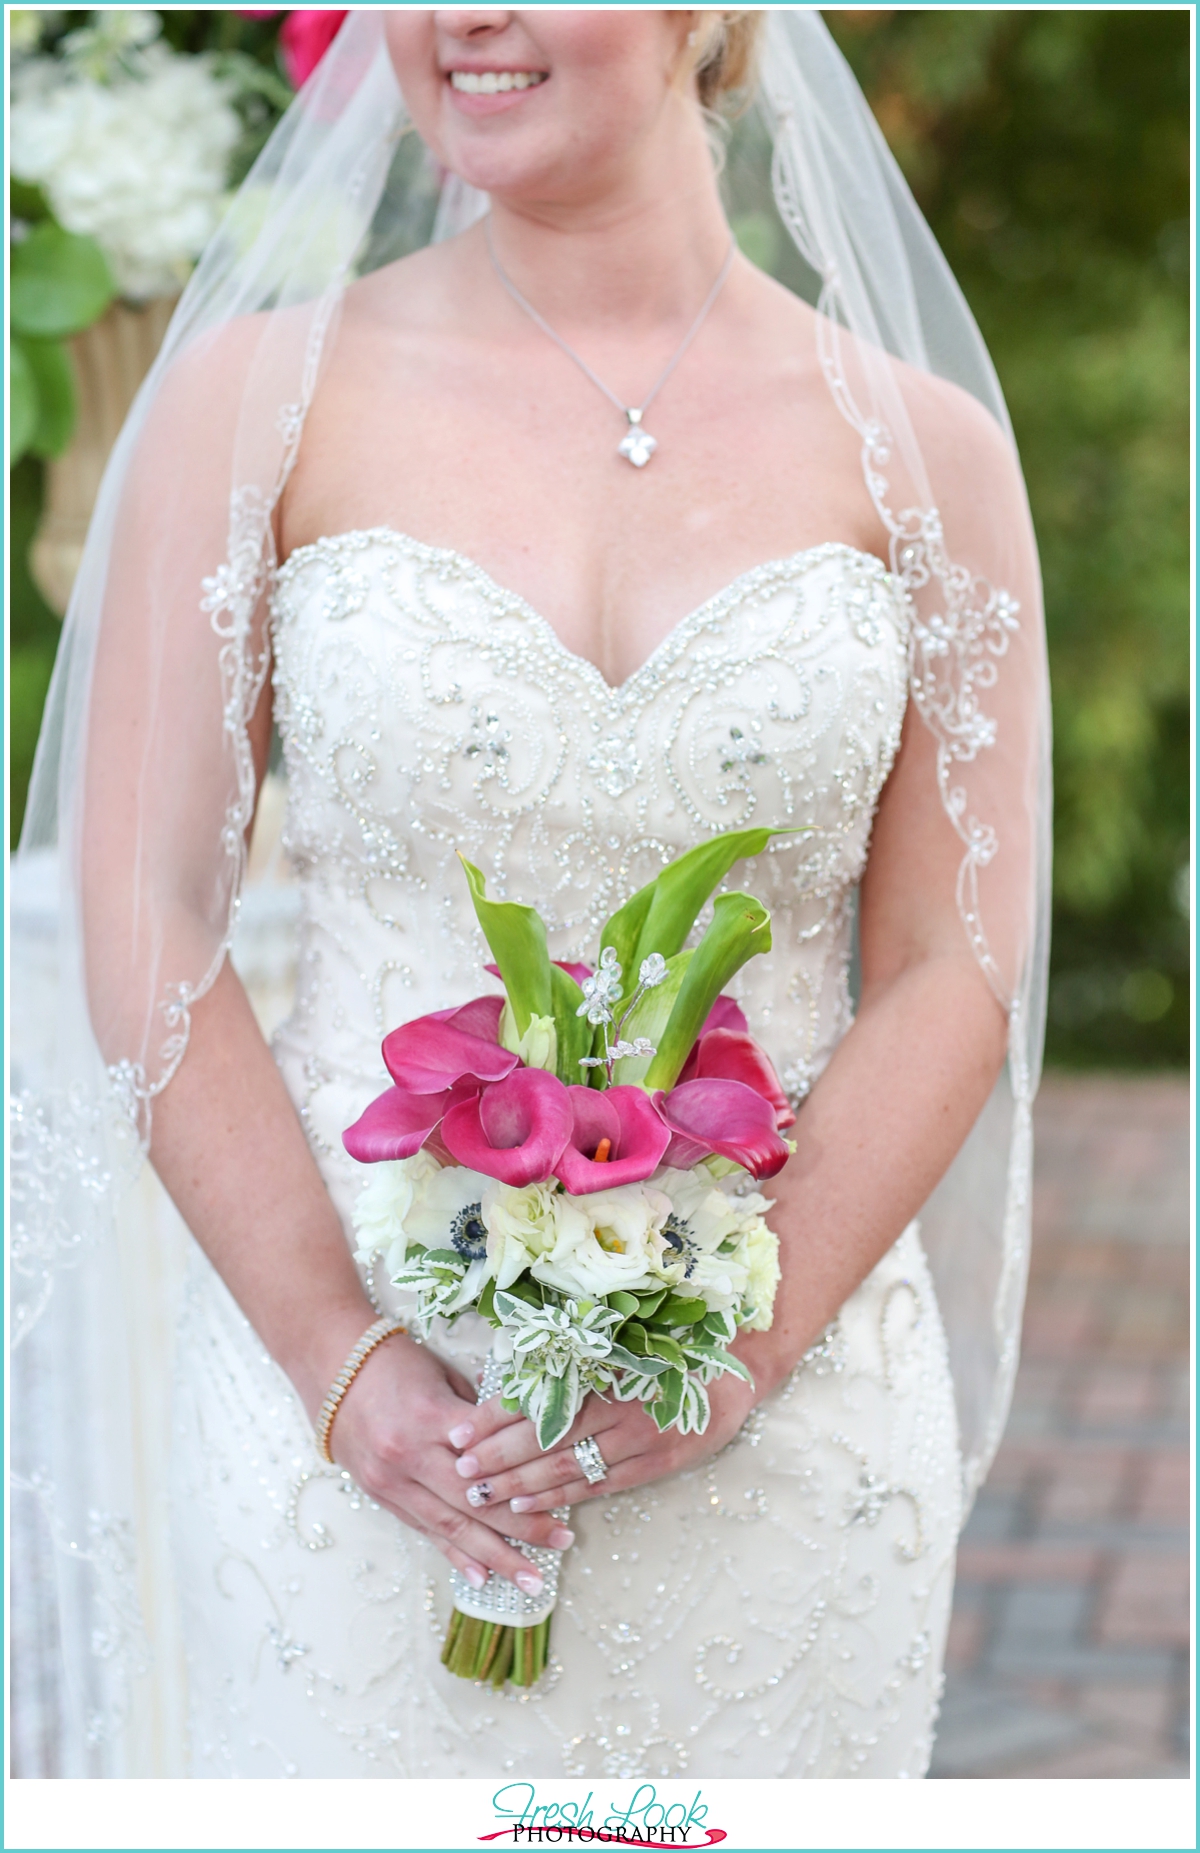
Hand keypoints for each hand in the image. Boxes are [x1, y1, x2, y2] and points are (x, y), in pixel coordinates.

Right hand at [329, 1334, 576, 1590]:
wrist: (332, 1369)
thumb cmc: (395, 1363)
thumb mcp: (444, 1376)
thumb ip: (479, 1415)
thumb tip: (521, 1439)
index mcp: (430, 1418)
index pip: (488, 1457)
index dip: (527, 1478)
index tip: (564, 1493)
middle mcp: (408, 1456)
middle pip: (473, 1502)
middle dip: (521, 1528)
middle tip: (562, 1544)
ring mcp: (391, 1482)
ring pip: (450, 1527)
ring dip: (494, 1556)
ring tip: (530, 1579)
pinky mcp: (382, 1496)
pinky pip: (424, 1530)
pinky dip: (454, 1554)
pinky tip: (482, 1578)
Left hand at [450, 1368, 759, 1511]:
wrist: (734, 1372)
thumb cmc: (671, 1351)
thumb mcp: (624, 1346)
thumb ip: (576, 1361)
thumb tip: (511, 1374)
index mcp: (604, 1368)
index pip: (536, 1397)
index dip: (494, 1416)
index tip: (458, 1431)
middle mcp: (618, 1404)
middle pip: (544, 1436)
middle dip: (496, 1456)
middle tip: (458, 1470)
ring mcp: (638, 1438)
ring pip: (566, 1466)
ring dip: (518, 1483)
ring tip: (481, 1494)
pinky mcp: (655, 1465)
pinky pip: (598, 1485)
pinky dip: (560, 1496)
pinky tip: (528, 1504)